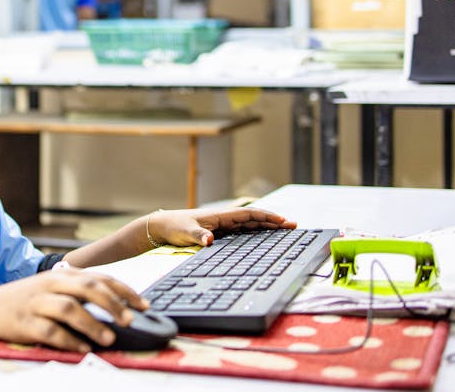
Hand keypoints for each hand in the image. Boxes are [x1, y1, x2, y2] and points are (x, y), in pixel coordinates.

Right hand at [0, 268, 146, 352]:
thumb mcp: (54, 287)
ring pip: (69, 309)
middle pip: (87, 288)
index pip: (99, 278)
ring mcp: (37, 303)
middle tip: (130, 320)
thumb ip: (81, 290)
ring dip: (92, 324)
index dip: (124, 291)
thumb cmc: (27, 299)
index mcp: (63, 275)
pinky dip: (68, 340)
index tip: (144, 305)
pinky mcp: (25, 322)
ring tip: (109, 338)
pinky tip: (82, 349)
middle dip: (112, 304)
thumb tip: (119, 303)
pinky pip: (50, 331)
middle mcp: (51, 285)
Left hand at [148, 207, 296, 247]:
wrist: (162, 226)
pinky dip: (255, 233)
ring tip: (285, 231)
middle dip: (273, 221)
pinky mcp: (219, 232)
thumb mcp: (185, 232)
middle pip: (254, 218)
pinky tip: (264, 238)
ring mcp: (222, 225)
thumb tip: (210, 240)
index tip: (283, 221)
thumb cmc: (174, 227)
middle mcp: (224, 219)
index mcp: (220, 215)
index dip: (267, 217)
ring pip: (250, 225)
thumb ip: (198, 235)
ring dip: (266, 226)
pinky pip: (242, 232)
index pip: (249, 214)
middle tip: (293, 226)